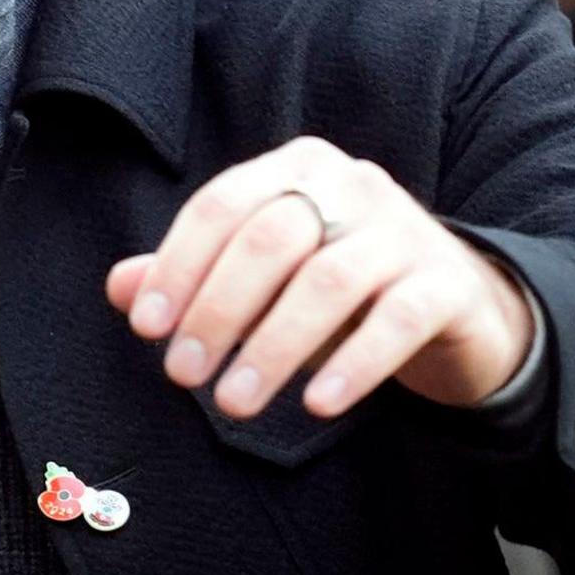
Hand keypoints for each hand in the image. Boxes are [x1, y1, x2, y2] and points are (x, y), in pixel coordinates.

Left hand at [105, 136, 534, 419]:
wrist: (457, 308)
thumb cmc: (341, 293)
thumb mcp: (264, 283)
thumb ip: (195, 278)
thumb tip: (117, 287)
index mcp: (298, 169)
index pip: (222, 205)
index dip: (177, 265)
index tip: (146, 326)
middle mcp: (354, 185)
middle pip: (270, 239)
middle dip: (216, 310)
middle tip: (182, 375)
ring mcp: (406, 231)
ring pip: (328, 282)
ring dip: (271, 348)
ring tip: (233, 404)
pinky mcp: (448, 283)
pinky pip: (396, 320)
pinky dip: (352, 364)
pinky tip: (316, 405)